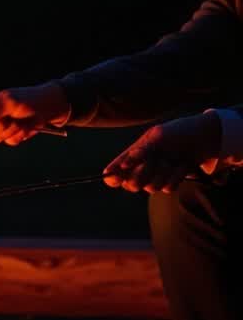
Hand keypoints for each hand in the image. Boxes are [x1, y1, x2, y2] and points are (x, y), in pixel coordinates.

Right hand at [0, 83, 69, 145]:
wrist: (48, 108)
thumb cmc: (28, 99)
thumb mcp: (11, 102)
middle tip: (6, 121)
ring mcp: (3, 128)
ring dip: (11, 131)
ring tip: (20, 121)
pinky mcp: (12, 135)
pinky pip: (10, 141)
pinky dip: (19, 136)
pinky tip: (25, 127)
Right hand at [103, 113, 220, 193]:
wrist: (205, 137)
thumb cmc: (179, 132)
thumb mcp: (158, 136)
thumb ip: (140, 151)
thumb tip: (124, 165)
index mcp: (134, 154)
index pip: (115, 171)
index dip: (113, 177)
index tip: (115, 178)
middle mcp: (142, 167)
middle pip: (131, 185)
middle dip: (142, 175)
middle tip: (154, 161)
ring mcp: (157, 175)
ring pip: (151, 187)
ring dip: (163, 174)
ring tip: (173, 160)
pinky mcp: (172, 181)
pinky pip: (168, 188)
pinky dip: (176, 176)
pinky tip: (182, 165)